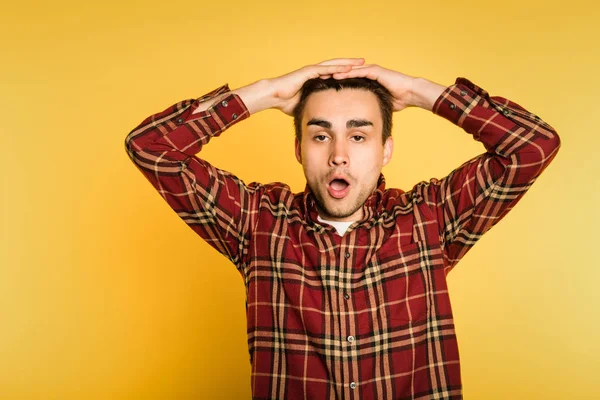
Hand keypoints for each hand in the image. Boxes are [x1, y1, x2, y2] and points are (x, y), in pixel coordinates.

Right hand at [268, 58, 365, 114]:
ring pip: (334, 64)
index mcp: (316, 79)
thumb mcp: (306, 105)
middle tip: (366, 64)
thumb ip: (315, 108)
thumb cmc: (286, 102)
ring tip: (361, 62)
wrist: (274, 96)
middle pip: (337, 66)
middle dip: (352, 65)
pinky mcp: (308, 71)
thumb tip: (321, 121)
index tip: (360, 74)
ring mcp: (312, 70)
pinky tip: (348, 68)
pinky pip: (325, 68)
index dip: (347, 73)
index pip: (335, 74)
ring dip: (348, 63)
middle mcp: (315, 72)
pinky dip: (337, 68)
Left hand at [328, 64, 444, 110]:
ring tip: (320, 76)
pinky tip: (336, 75)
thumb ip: (368, 108)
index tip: (319, 87)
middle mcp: (366, 73)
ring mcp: (370, 70)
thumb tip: (360, 120)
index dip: (332, 83)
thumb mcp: (377, 104)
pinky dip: (346, 73)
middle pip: (344, 72)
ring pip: (348, 70)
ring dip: (335, 72)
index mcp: (365, 80)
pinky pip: (358, 71)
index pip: (346, 79)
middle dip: (329, 75)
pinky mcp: (374, 70)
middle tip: (314, 79)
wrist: (410, 93)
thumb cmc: (397, 100)